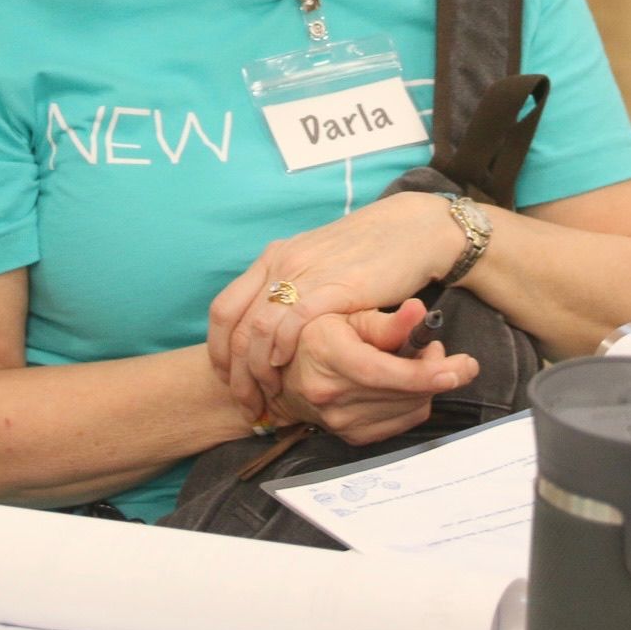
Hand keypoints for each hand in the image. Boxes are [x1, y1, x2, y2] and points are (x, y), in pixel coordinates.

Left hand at [207, 191, 462, 412]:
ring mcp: (305, 273)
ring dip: (255, 371)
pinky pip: (292, 323)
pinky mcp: (333, 286)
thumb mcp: (319, 265)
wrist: (411, 229)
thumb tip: (275, 330)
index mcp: (274, 257)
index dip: (219, 350)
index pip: (223, 309)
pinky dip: (282, 350)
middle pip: (234, 325)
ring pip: (256, 329)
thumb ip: (294, 289)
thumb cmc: (369, 252)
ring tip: (264, 396)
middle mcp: (282, 263)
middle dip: (234, 372)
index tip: (228, 378)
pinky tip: (286, 367)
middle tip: (244, 400)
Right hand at [266, 300, 479, 444]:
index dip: (421, 373)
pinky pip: (402, 422)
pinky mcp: (352, 437)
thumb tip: (419, 312)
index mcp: (326, 353)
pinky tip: (406, 384)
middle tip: (439, 350)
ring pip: (408, 409)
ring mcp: (339, 421)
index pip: (378, 371)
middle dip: (437, 373)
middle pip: (401, 393)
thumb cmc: (323, 334)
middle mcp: (329, 393)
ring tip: (418, 362)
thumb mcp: (350, 314)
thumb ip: (388, 320)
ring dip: (426, 387)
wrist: (291, 373)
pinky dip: (414, 403)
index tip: (457, 369)